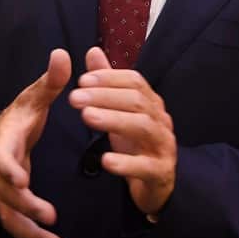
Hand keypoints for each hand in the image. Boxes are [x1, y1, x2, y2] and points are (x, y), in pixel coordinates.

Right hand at [0, 48, 71, 237]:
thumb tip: (63, 53)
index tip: (21, 180)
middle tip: (48, 216)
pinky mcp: (11, 208)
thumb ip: (49, 82)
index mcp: (3, 144)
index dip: (8, 169)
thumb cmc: (18, 118)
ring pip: (12, 220)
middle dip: (26, 207)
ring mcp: (3, 194)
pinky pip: (20, 230)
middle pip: (6, 194)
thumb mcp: (32, 99)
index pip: (0, 158)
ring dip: (33, 237)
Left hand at [68, 47, 176, 215]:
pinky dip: (126, 163)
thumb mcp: (120, 112)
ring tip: (86, 118)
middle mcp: (161, 121)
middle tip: (74, 98)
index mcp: (151, 103)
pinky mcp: (161, 172)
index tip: (81, 80)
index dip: (109, 78)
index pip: (135, 81)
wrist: (157, 186)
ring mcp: (164, 146)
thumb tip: (92, 52)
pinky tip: (105, 160)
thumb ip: (107, 84)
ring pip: (143, 128)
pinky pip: (146, 166)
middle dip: (105, 97)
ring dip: (114, 120)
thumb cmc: (136, 145)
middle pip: (137, 101)